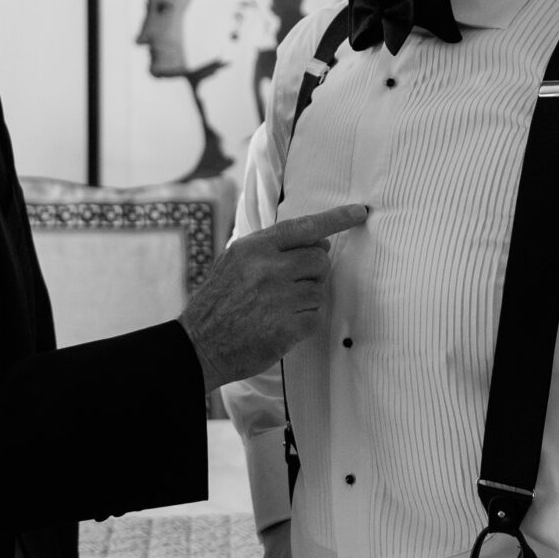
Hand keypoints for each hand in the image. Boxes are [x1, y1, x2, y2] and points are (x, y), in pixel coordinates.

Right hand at [179, 204, 370, 390]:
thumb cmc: (218, 303)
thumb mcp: (234, 262)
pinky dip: (303, 323)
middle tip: (292, 285)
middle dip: (313, 272)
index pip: (304, 227)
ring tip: (277, 309)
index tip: (359, 212)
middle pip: (319, 260)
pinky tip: (280, 326)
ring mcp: (278, 300)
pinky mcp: (286, 329)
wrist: (198, 345)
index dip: (335, 218)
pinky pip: (315, 318)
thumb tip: (318, 241)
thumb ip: (271, 248)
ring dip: (306, 300)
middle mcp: (267, 269)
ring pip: (319, 291)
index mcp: (254, 248)